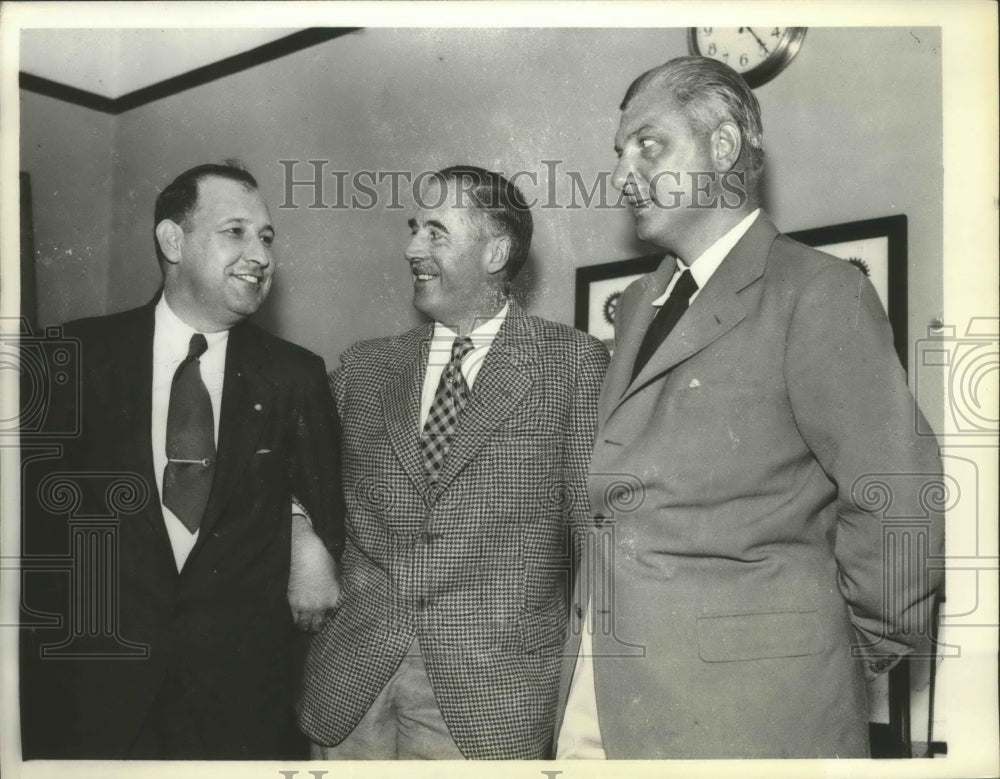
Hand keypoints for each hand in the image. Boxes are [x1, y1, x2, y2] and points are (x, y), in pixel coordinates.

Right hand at [288, 514, 342, 631]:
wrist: (306, 552)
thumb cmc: (322, 560)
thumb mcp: (335, 576)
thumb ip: (332, 592)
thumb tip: (329, 601)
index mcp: (333, 599)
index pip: (328, 620)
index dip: (323, 620)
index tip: (320, 619)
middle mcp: (320, 606)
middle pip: (315, 628)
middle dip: (312, 628)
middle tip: (309, 626)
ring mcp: (305, 605)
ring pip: (302, 625)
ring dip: (302, 625)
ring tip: (301, 622)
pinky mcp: (292, 601)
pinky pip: (293, 616)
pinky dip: (294, 616)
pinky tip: (294, 613)